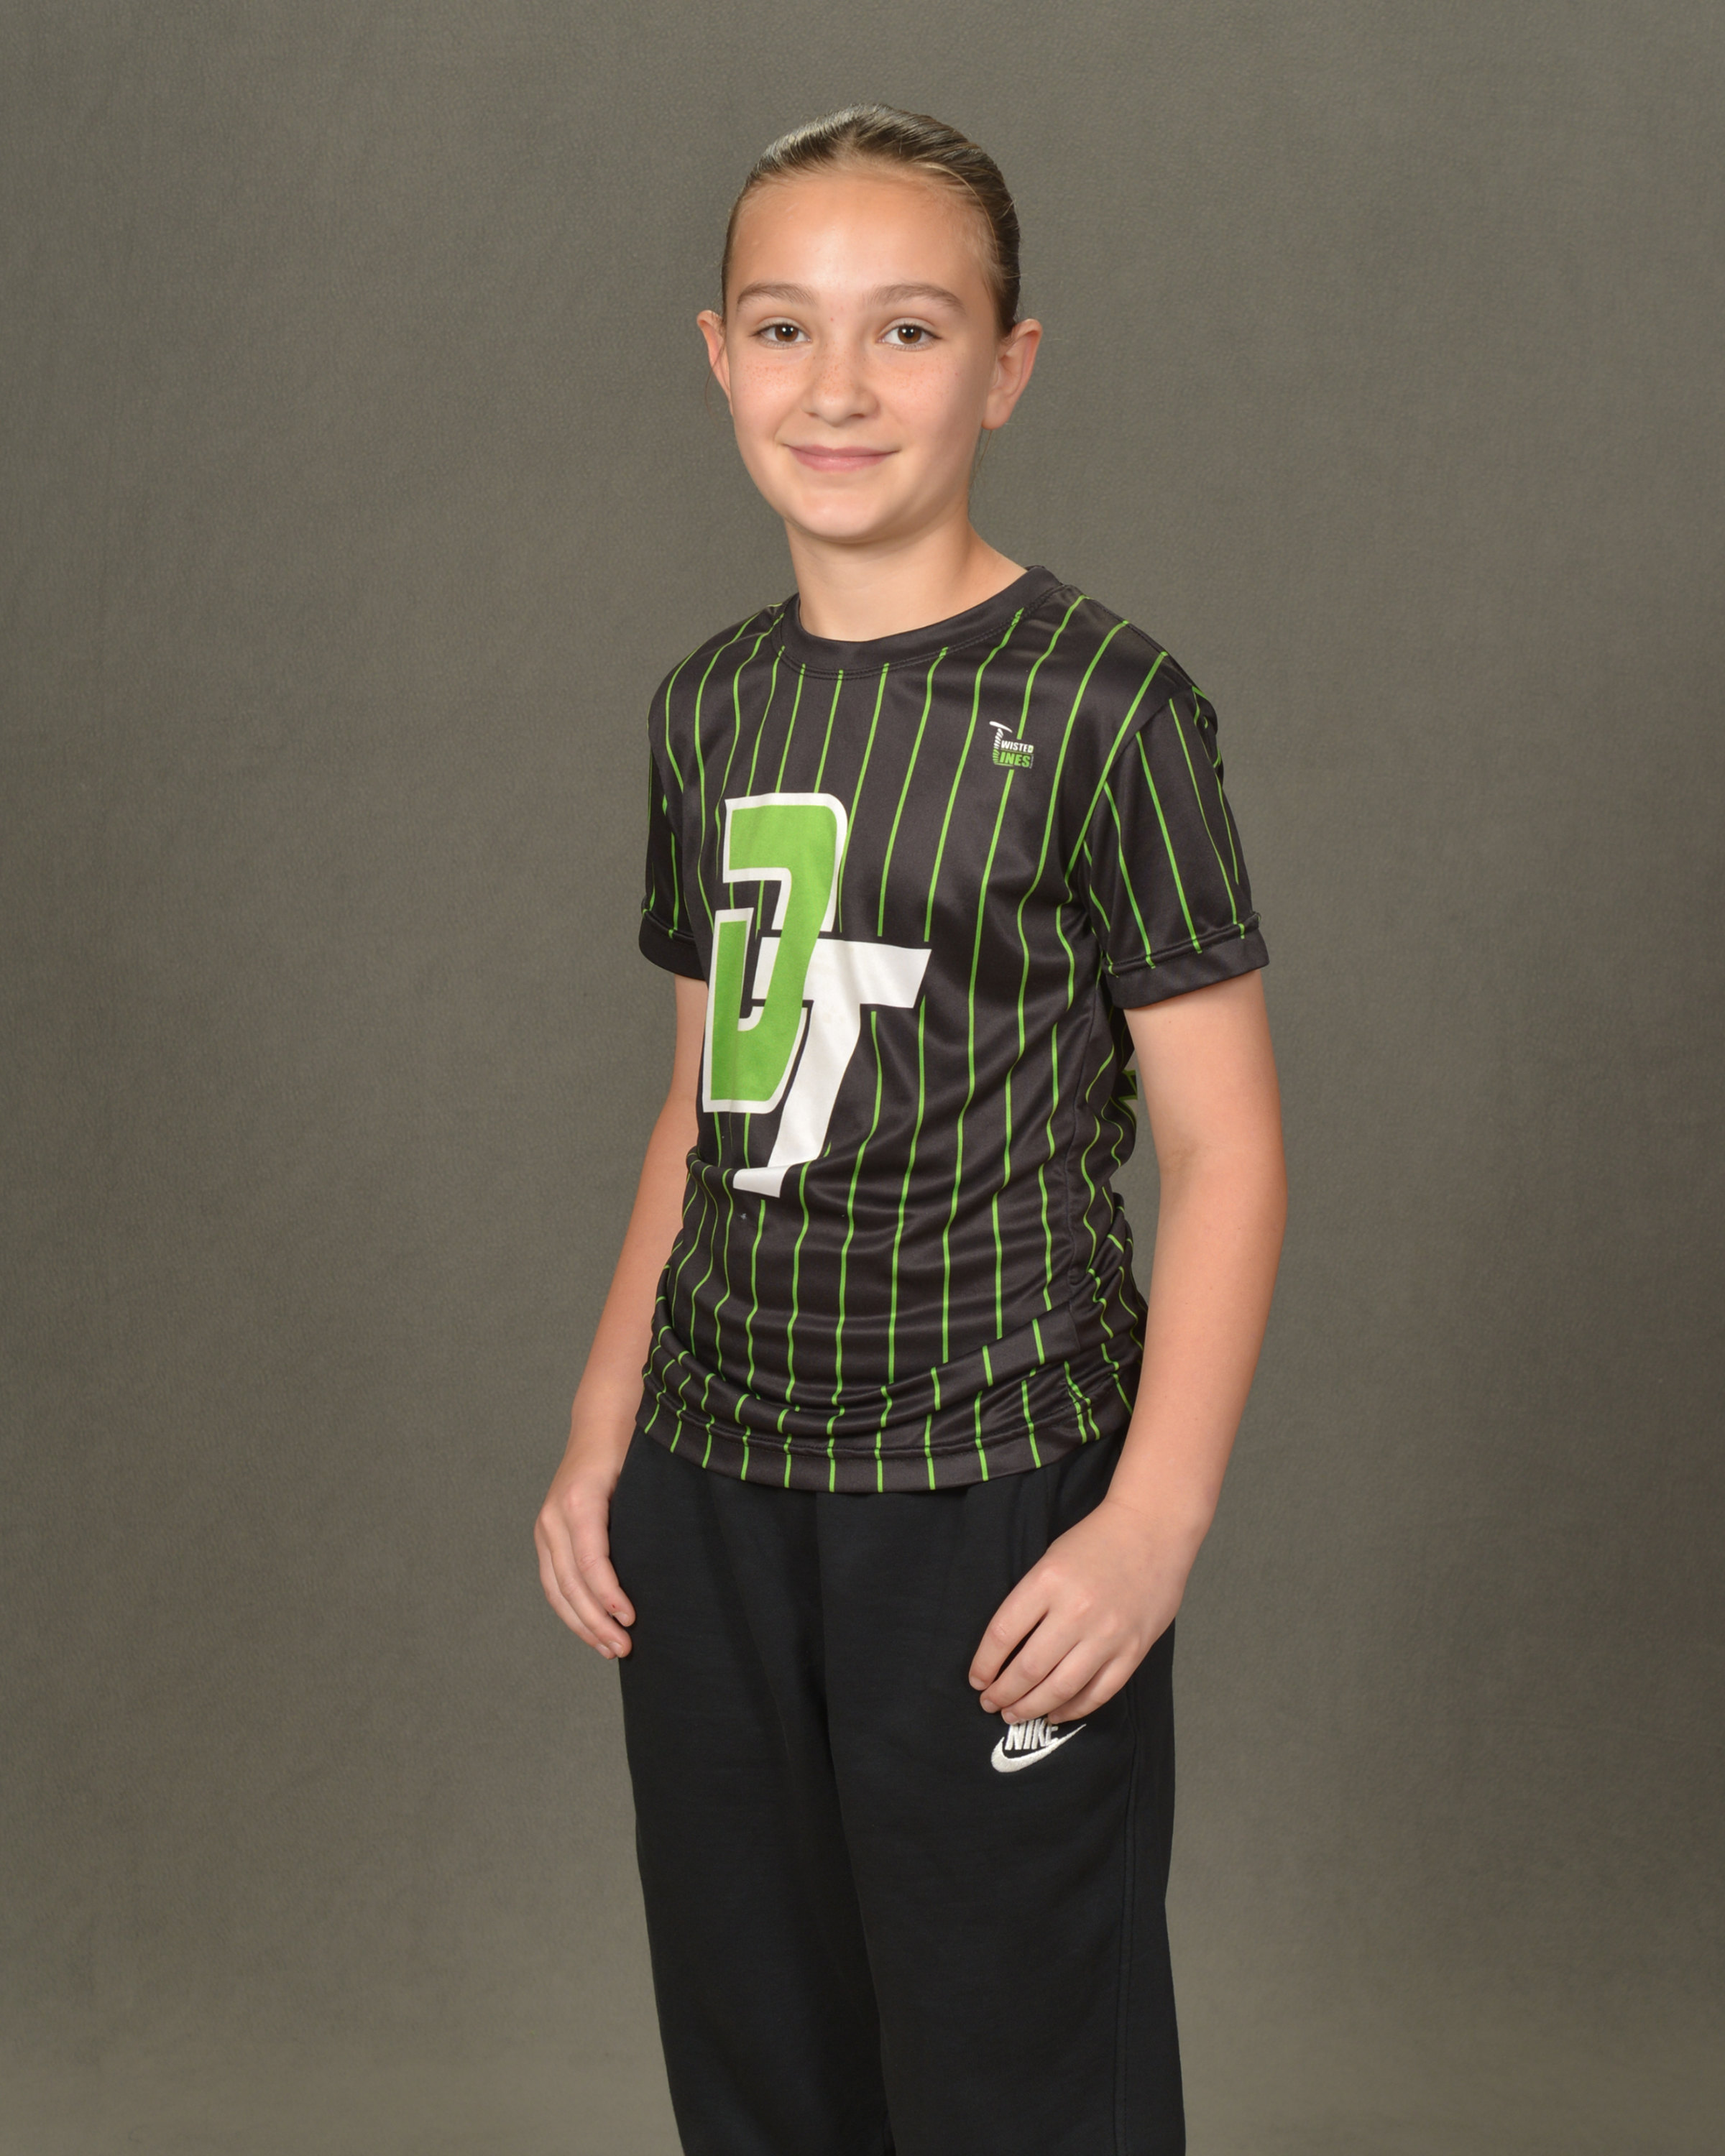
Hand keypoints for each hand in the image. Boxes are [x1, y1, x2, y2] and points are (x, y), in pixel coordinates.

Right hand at [534, 1429, 634, 1658]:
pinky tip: (591, 1630)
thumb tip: (666, 1570)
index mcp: (579, 1502)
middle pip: (570, 1583)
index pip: (590, 1561)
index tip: (631, 1619)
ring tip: (610, 1648)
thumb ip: (643, 1518)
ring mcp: (546, 1526)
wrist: (600, 1423)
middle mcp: (554, 1516)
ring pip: (556, 1588)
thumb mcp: (640, 1478)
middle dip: (596, 1621)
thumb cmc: (631, 1450)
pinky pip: (553, 1581)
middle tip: (625, 1648)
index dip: (608, 1595)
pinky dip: (570, 1608)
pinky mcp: (546, 1534)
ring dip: (582, 1623)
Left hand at [968, 1495, 1196, 1724]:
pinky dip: (1073, 1709)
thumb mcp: (1050, 1558)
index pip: (1003, 1633)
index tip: (976, 1679)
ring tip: (1014, 1715)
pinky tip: (1055, 1714)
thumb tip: (1006, 1650)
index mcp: (1048, 1581)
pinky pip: (1099, 1692)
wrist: (1153, 1529)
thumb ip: (1030, 1601)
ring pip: (1061, 1688)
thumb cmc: (1096, 1540)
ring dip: (1032, 1708)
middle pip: (1029, 1668)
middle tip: (990, 1704)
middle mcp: (1077, 1611)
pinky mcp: (1133, 1650)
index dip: (984, 1663)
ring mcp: (1108, 1634)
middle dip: (1003, 1693)